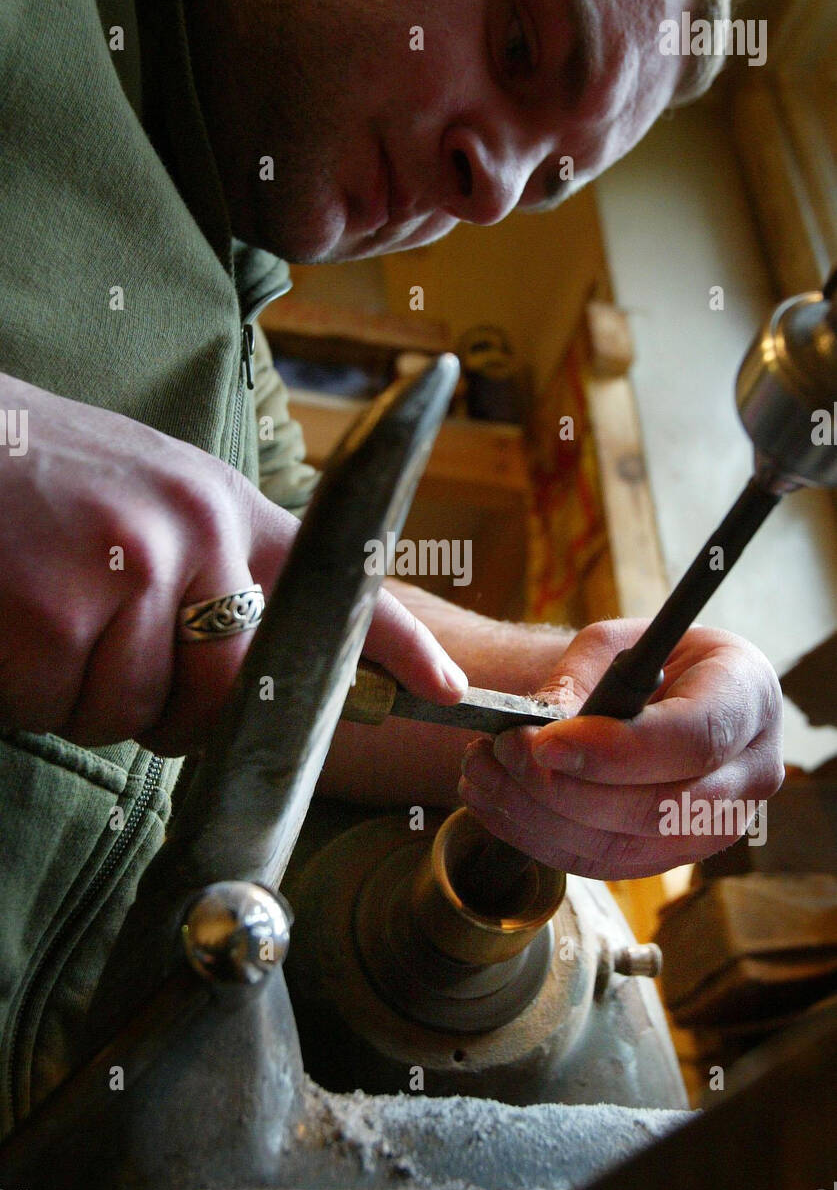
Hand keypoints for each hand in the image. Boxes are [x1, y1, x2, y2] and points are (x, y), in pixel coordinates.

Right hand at [0, 374, 466, 754]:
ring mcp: (130, 568)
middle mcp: (195, 532)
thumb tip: (247, 663)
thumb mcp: (146, 493)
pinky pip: (60, 707)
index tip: (445, 690)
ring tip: (40, 611)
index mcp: (222, 505)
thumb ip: (209, 561)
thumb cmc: (32, 476)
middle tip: (102, 647)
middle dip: (170, 708)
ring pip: (134, 712)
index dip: (394, 645)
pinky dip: (24, 691)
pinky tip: (7, 623)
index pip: (338, 579)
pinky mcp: (59, 610)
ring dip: (80, 695)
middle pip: (228, 692)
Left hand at [457, 618, 783, 878]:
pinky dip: (539, 840)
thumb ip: (581, 678)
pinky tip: (496, 804)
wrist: (669, 696)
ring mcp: (715, 827)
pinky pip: (603, 865)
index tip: (545, 741)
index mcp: (748, 698)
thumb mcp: (618, 643)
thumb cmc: (651, 659)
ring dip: (539, 818)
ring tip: (482, 772)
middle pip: (659, 809)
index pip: (694, 739)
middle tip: (501, 751)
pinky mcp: (672, 858)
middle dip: (566, 789)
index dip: (618, 750)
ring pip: (625, 848)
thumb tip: (540, 722)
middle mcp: (749, 774)